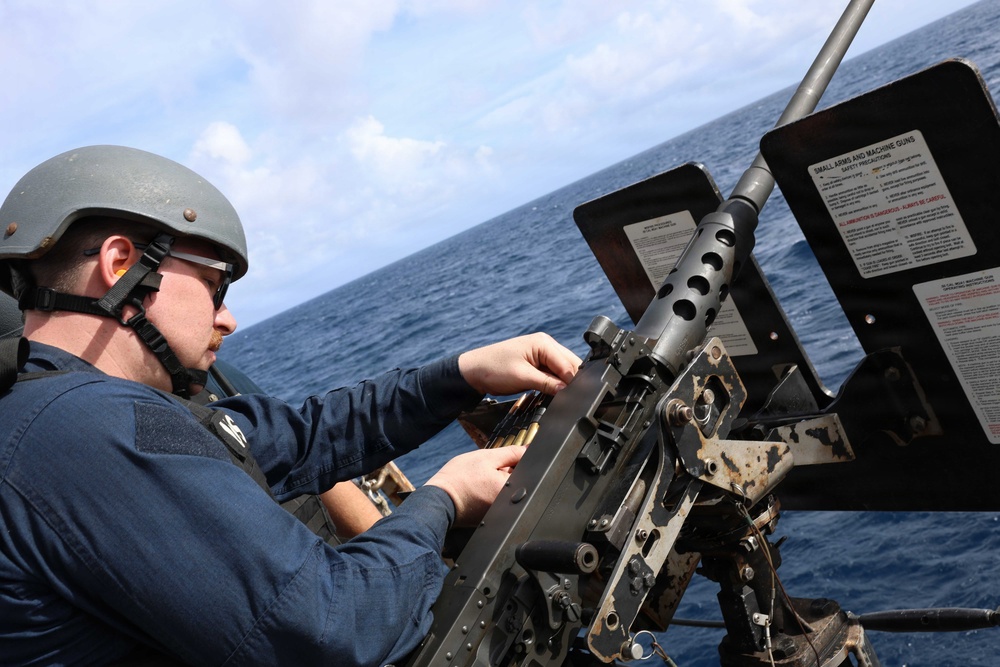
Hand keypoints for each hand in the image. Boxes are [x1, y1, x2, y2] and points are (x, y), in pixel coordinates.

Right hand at [426, 446, 525, 526]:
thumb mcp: (486, 457)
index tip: (500, 460)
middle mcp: (509, 506)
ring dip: (498, 482)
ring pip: (506, 490)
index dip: (514, 461)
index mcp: (511, 490)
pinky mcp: (490, 518)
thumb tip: (530, 449)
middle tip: (485, 471)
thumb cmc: (459, 478)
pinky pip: (497, 500)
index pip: (526, 470)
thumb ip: (512, 453)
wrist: (439, 500)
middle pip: (517, 482)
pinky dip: (490, 493)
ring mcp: (500, 514)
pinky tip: (477, 490)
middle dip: (506, 472)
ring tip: (480, 481)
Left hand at [458, 333, 580, 395]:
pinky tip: (553, 393)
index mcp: (543, 343)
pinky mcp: (537, 363)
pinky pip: (552, 373)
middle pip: (569, 365)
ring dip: (562, 383)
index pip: (568, 364)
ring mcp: (541, 353)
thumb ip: (547, 383)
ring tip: (563, 398)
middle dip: (571, 381)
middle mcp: (545, 345)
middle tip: (572, 399)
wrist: (473, 371)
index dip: (573, 382)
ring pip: (562, 370)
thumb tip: (567, 390)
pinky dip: (554, 383)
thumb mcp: (522, 377)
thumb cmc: (493, 369)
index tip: (576, 398)